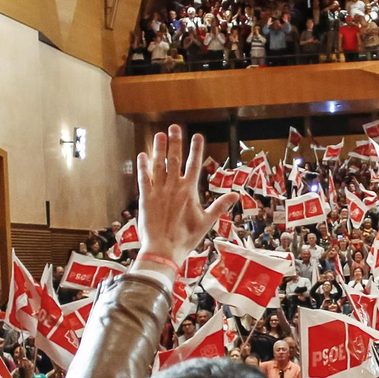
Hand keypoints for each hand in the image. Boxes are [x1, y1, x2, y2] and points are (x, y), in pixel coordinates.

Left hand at [136, 125, 236, 263]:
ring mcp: (158, 191)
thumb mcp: (206, 222)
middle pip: (175, 160)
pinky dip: (143, 166)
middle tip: (174, 127)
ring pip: (158, 165)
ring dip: (159, 149)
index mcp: (189, 192)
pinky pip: (143, 178)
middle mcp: (173, 188)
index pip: (194, 165)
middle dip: (175, 142)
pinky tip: (142, 155)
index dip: (196, 149)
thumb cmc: (186, 238)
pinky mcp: (145, 198)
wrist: (163, 250)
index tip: (197, 136)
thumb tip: (236, 195)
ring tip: (159, 135)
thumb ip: (220, 206)